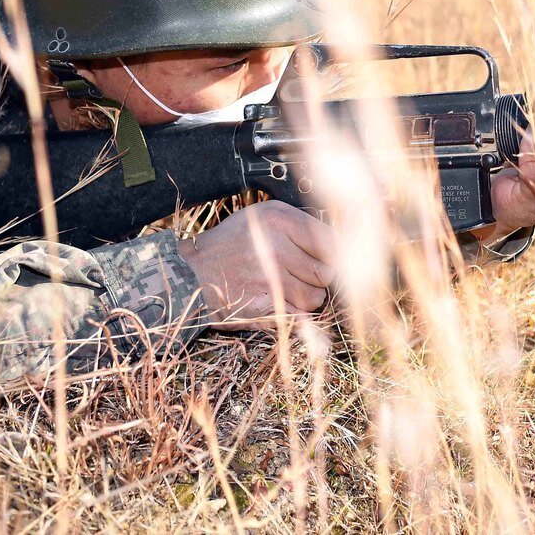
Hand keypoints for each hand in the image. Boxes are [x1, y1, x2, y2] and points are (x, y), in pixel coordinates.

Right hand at [178, 200, 336, 329]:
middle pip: (326, 273)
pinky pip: (299, 316)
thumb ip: (300, 225)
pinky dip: (294, 315)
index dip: (335, 255)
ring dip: (307, 298)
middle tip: (301, 275)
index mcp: (279, 220)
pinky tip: (280, 304)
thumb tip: (342, 242)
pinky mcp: (263, 306)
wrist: (191, 274)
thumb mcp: (262, 217)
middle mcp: (276, 247)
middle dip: (318, 278)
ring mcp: (270, 279)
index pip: (331, 241)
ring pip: (316, 298)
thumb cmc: (231, 244)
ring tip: (287, 289)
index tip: (330, 260)